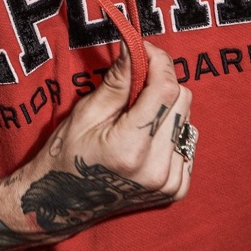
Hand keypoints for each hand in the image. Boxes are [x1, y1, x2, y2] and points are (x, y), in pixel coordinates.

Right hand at [0, 41, 193, 250]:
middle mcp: (155, 170)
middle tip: (134, 83)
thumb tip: (136, 46)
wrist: (63, 203)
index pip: (164, 90)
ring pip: (187, 118)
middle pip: (181, 100)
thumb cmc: (66, 155)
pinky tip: (146, 137)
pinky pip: (187, 140)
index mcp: (129, 149)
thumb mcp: (85, 113)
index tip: (144, 48)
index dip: (158, 61)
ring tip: (136, 117)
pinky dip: (170, 130)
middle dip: (161, 82)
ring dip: (166, 107)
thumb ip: (118, 81)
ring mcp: (169, 183)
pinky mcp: (177, 188)